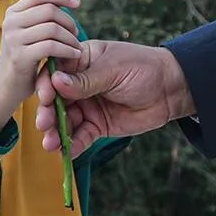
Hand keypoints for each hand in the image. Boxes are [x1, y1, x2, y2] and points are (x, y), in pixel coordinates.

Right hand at [0, 0, 84, 129]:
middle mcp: (11, 22)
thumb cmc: (23, 59)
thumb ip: (41, 13)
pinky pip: (52, 46)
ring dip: (70, 38)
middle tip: (76, 34)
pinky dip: (68, 50)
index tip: (78, 3)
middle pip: (49, 10)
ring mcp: (14, 39)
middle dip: (68, 21)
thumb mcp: (30, 32)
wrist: (4, 88)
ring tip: (77, 47)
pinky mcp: (21, 56)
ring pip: (52, 28)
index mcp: (13, 13)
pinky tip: (75, 55)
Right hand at [35, 41, 194, 158]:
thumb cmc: (144, 68)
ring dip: (56, 133)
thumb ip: (85, 80)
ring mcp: (88, 105)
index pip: (55, 72)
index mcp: (81, 62)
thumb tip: (55, 82)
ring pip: (66, 120)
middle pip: (56, 99)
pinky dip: (73, 145)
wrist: (171, 89)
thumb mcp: (114, 70)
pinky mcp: (97, 125)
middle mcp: (80, 84)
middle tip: (43, 124)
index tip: (44, 97)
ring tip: (50, 144)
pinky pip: (82, 136)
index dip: (46, 85)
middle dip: (48, 113)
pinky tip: (66, 153)